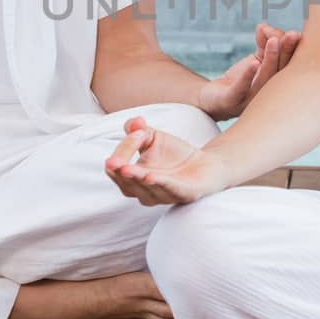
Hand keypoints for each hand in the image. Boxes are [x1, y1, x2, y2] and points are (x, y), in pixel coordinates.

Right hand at [104, 116, 235, 205]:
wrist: (205, 163)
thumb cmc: (173, 154)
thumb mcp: (152, 137)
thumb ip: (138, 129)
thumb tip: (135, 122)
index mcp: (132, 180)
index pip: (117, 168)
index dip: (122, 151)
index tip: (137, 132)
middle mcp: (144, 192)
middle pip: (126, 184)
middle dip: (120, 172)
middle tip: (114, 161)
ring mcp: (163, 196)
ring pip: (145, 191)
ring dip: (136, 179)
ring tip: (128, 168)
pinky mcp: (184, 194)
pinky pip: (170, 191)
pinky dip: (160, 184)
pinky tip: (150, 176)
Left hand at [196, 23, 300, 120]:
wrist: (211, 101)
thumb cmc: (238, 81)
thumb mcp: (254, 61)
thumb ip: (262, 44)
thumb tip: (264, 27)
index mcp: (275, 85)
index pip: (288, 66)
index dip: (291, 49)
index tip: (293, 33)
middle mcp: (266, 95)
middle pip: (280, 72)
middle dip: (287, 52)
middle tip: (292, 34)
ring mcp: (249, 101)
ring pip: (264, 79)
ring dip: (270, 59)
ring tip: (273, 41)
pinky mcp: (231, 102)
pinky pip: (241, 89)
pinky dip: (248, 76)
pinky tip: (253, 63)